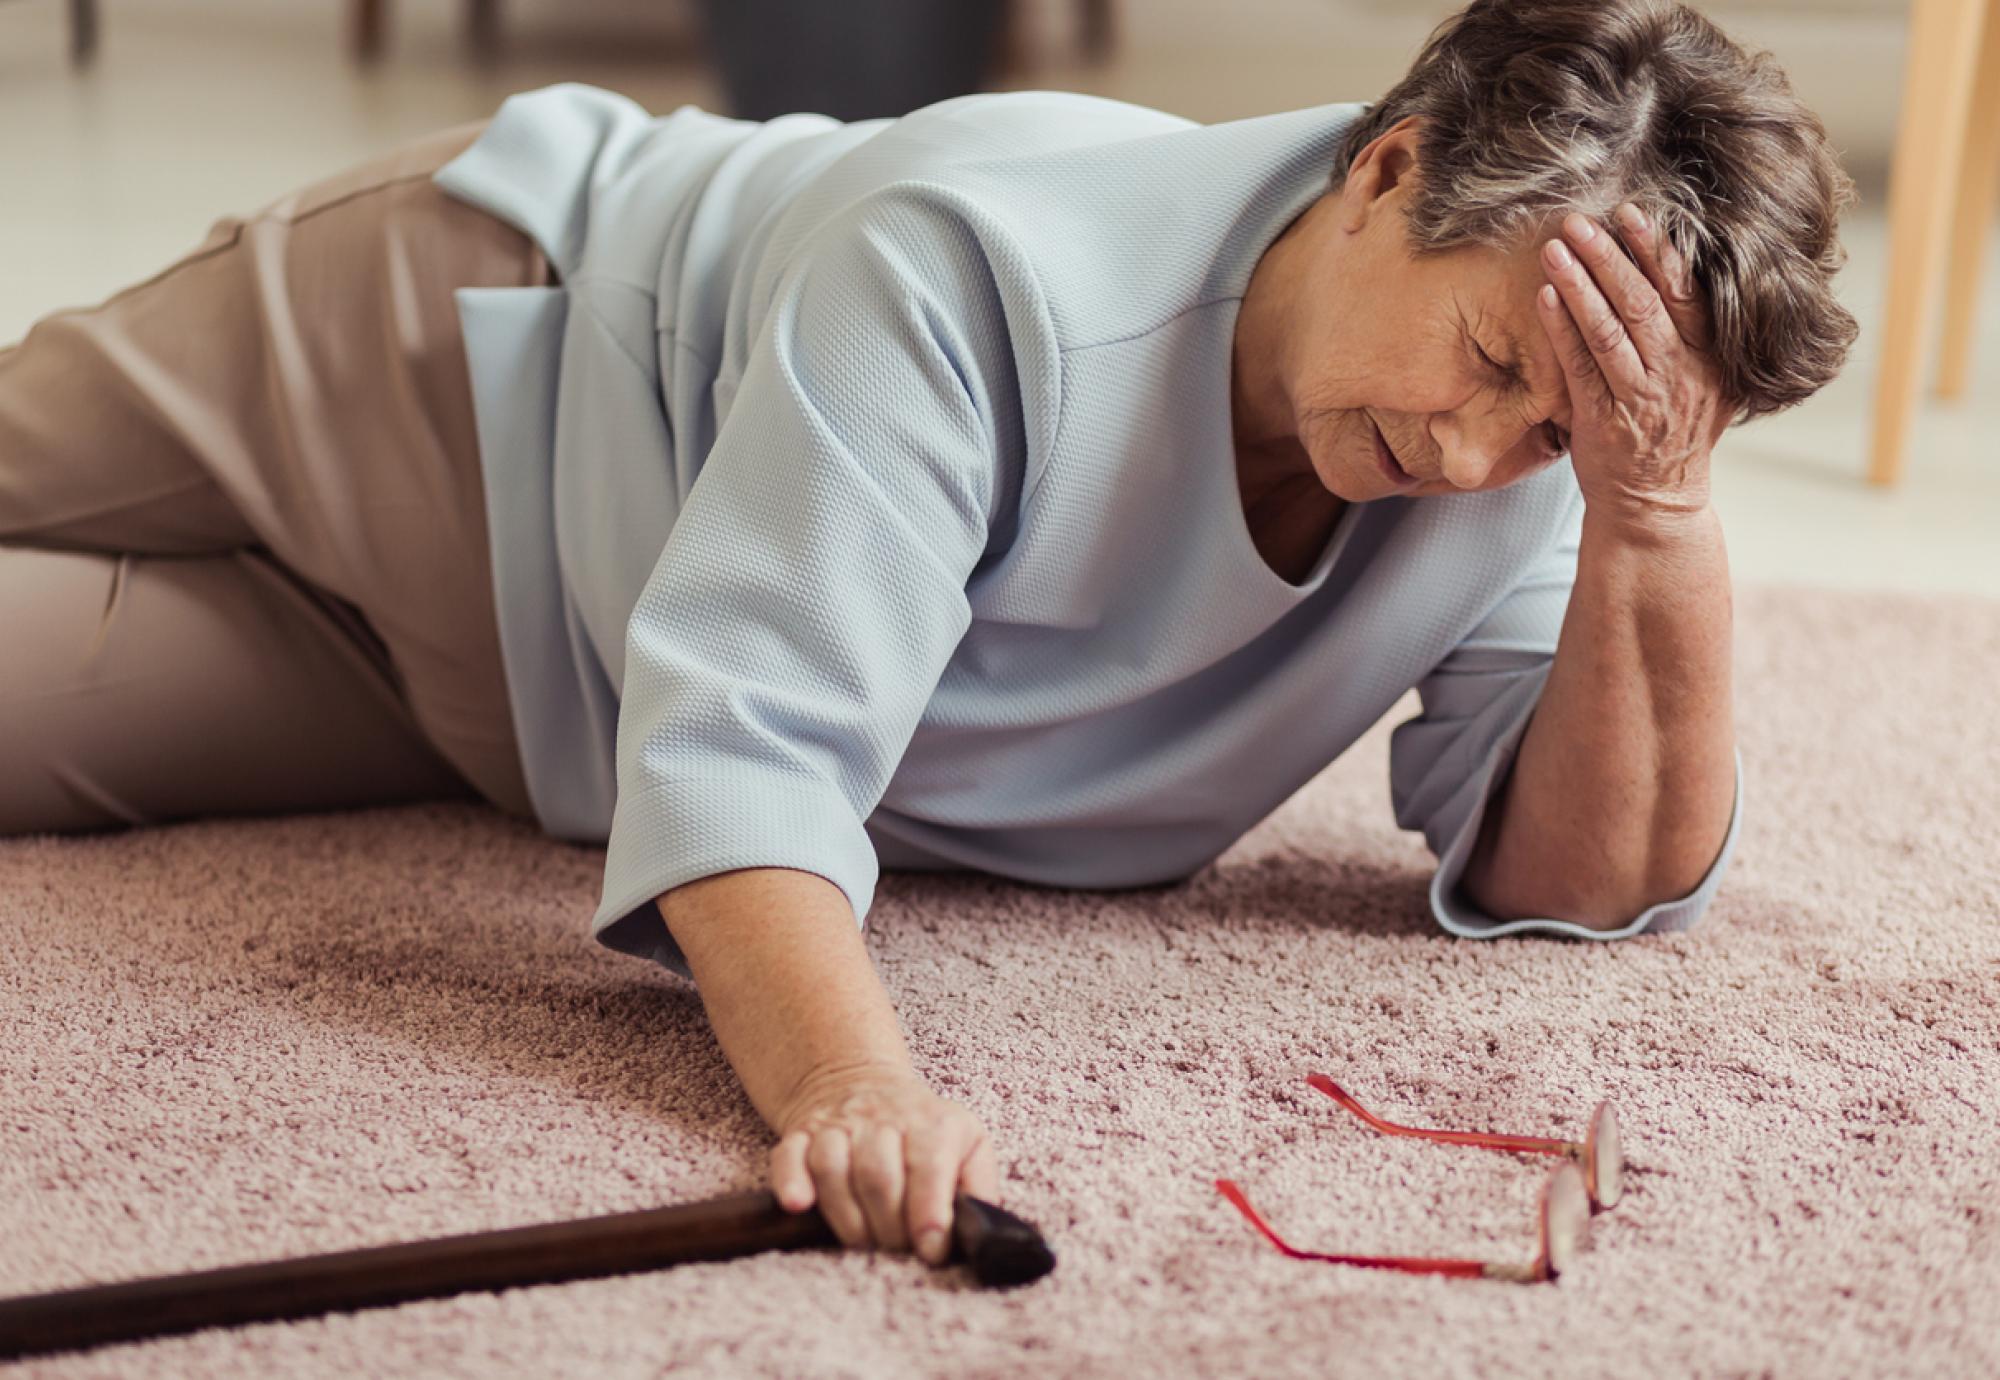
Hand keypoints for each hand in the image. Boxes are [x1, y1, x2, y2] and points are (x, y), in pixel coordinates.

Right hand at [769, 1061, 1001, 1268]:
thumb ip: (979, 1185)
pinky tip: (799, 1206)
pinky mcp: (802, 1134)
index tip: (931, 1251)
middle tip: (897, 1251)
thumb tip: (979, 1230)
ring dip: (846, 1216)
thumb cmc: (924, 1133)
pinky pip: (789, 1156)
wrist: (864, 1084)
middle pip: (878, 1174)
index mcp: (932, 1123)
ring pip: (833, 1167)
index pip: (929, 1166)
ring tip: (862, 1241)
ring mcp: (838, 1124)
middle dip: (888, 1227)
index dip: (929, 1214)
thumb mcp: (968, 1145)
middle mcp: (883, 1118)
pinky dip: (790, 1182)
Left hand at [1536, 203, 1733, 532]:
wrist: (1655, 502)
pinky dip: (1561, 328)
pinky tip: (1545, 296)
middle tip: (1581, 219)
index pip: (1685, 291)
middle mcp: (1680, 373)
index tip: (1632, 212)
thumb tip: (1683, 264)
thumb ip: (1698, 331)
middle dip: (1611, 256)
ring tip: (1555, 246)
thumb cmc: (1674, 431)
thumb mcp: (1707, 380)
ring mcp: (1641, 398)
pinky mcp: (1603, 420)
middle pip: (1644, 303)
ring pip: (1610, 331)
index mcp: (1709, 355)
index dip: (1657, 250)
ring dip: (1581, 284)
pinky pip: (1580, 367)